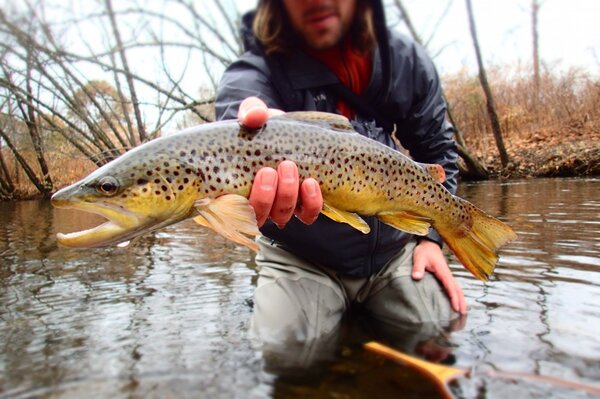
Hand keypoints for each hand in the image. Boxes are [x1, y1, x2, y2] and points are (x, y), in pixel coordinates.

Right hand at [239, 97, 322, 227]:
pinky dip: (310, 203)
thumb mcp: (255, 116)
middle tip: (270, 170)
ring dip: (286, 195)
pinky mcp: (303, 205)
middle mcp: (256, 203)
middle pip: (258, 215)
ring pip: (281, 216)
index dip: (230, 206)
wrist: (289, 132)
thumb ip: (251, 112)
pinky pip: (307, 215)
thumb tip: (254, 116)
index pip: (227, 209)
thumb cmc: (264, 128)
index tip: (232, 191)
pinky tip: (311, 183)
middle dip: (264, 196)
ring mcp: (280, 206)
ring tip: (289, 166)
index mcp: (235, 188)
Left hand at [412, 239, 466, 313]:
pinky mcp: (445, 276)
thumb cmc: (424, 251)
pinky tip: (457, 301)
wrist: (429, 244)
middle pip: (457, 289)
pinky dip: (457, 295)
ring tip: (463, 311)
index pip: (450, 286)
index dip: (454, 297)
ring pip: (457, 288)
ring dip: (461, 299)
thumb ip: (418, 268)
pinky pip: (453, 287)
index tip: (456, 308)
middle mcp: (447, 274)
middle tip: (463, 314)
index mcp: (443, 271)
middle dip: (461, 301)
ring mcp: (447, 275)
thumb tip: (416, 277)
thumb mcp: (419, 258)